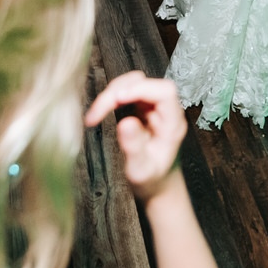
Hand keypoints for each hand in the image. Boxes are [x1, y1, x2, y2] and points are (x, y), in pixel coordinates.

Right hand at [85, 71, 186, 201]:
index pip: (165, 91)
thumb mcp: (141, 170)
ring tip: (95, 114)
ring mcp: (153, 107)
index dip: (141, 89)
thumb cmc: (152, 179)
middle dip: (117, 92)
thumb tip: (125, 122)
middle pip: (144, 83)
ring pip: (133, 84)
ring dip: (111, 94)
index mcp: (173, 123)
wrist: (157, 184)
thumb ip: (134, 147)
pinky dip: (111, 98)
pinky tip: (100, 112)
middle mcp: (165, 110)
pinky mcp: (142, 107)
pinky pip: (127, 92)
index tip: (118, 99)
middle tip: (96, 114)